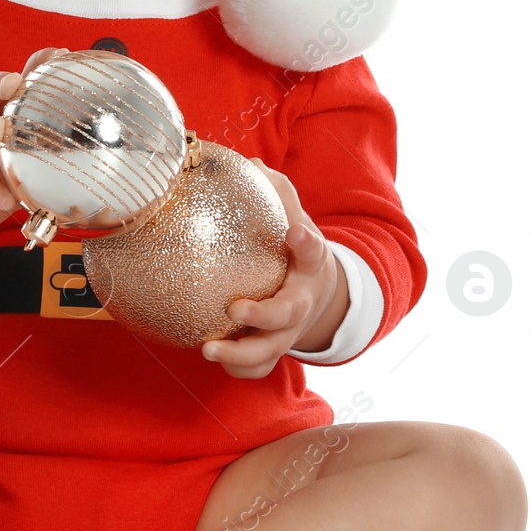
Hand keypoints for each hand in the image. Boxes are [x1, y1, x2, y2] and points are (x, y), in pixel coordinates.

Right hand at [0, 46, 70, 228]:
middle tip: (14, 84)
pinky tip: (6, 199)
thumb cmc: (21, 166)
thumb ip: (77, 147)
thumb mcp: (49, 153)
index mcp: (19, 106)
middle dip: (2, 82)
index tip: (62, 54)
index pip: (30, 74)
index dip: (42, 62)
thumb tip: (128, 150)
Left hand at [200, 157, 343, 378]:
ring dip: (241, 354)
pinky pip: (258, 369)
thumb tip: (250, 162)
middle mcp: (300, 304)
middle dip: (263, 315)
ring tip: (208, 348)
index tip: (293, 231)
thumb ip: (276, 193)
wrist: (322, 295)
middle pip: (288, 316)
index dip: (306, 242)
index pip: (313, 251)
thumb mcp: (294, 219)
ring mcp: (287, 333)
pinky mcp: (274, 351)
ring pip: (270, 352)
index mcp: (308, 267)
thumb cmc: (294, 251)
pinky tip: (210, 354)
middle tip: (235, 308)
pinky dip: (237, 368)